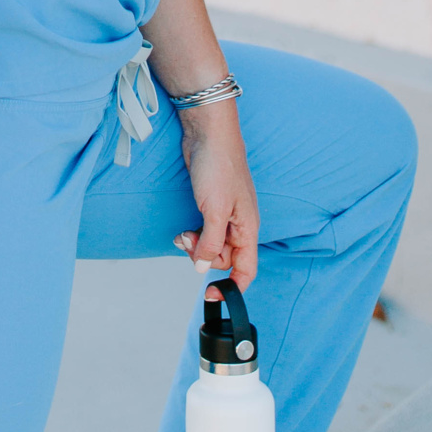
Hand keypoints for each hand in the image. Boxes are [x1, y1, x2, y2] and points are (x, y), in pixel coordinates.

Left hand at [173, 104, 259, 290]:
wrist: (207, 134)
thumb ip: (211, 243)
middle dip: (204, 257)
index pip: (247, 270)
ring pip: (212, 246)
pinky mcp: (211, 206)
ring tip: (184, 234)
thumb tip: (205, 269)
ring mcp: (225, 215)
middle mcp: (239, 225)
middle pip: (225, 260)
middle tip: (188, 242)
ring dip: (196, 246)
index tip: (213, 296)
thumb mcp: (215, 211)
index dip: (233, 287)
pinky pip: (204, 232)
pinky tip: (184, 229)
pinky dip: (193, 234)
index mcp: (248, 228)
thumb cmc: (219, 166)